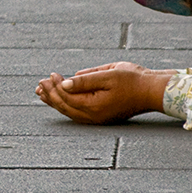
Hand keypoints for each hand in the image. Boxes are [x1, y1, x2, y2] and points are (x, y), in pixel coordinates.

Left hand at [35, 62, 173, 124]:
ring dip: (55, 101)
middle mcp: (94, 116)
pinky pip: (77, 112)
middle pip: (65, 107)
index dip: (55, 86)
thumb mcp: (108, 75)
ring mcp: (97, 118)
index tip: (51, 74)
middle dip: (51, 94)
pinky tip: (60, 98)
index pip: (67, 97)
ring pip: (70, 111)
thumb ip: (85, 80)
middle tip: (40, 83)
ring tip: (42, 93)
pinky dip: (65, 104)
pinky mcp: (101, 115)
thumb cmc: (132, 80)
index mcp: (94, 106)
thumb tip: (64, 84)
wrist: (151, 91)